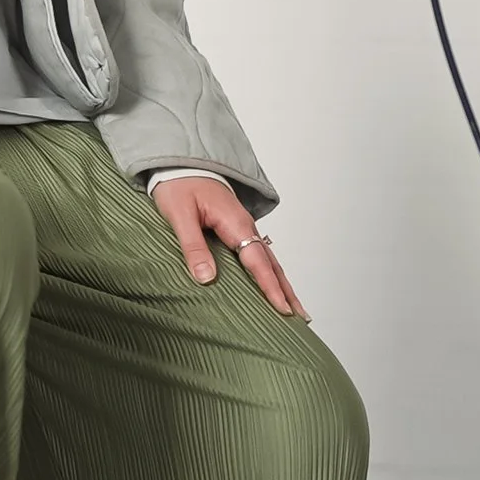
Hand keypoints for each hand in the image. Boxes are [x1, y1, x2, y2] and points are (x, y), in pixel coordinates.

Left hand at [155, 175, 305, 317]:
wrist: (179, 161)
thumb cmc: (178, 185)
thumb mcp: (180, 215)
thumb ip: (193, 246)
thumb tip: (207, 278)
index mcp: (235, 223)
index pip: (258, 262)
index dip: (270, 287)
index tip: (282, 309)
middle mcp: (245, 226)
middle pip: (272, 264)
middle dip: (287, 291)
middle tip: (301, 317)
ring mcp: (243, 228)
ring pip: (268, 260)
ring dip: (281, 284)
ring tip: (293, 307)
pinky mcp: (236, 229)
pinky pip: (258, 254)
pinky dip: (269, 272)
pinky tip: (271, 284)